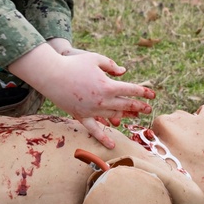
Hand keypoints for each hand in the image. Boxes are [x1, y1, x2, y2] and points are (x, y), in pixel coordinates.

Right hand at [8, 43, 154, 148]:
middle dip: (139, 107)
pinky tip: (112, 144)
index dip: (144, 92)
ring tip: (135, 117)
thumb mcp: (95, 59)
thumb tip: (123, 72)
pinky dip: (103, 137)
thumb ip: (111, 65)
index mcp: (108, 85)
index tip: (152, 95)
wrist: (51, 75)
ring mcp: (92, 110)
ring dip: (126, 117)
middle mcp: (102, 100)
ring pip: (113, 116)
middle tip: (148, 109)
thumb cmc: (74, 64)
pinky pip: (94, 129)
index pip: (131, 90)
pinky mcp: (81, 115)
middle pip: (126, 105)